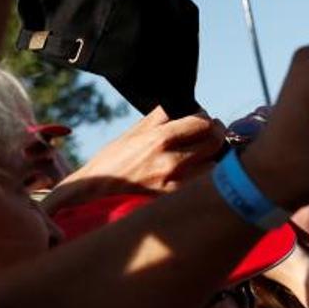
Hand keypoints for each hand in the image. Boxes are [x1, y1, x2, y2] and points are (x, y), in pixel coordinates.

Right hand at [43, 109, 224, 212]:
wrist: (91, 196)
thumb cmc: (113, 161)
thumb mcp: (133, 133)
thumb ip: (161, 117)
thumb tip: (184, 104)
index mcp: (159, 139)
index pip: (203, 122)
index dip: (207, 119)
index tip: (203, 120)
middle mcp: (170, 161)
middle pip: (215, 142)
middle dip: (217, 134)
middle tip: (211, 134)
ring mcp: (174, 184)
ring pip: (215, 166)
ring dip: (214, 159)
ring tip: (205, 156)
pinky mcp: (175, 203)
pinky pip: (203, 186)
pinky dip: (205, 178)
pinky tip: (197, 175)